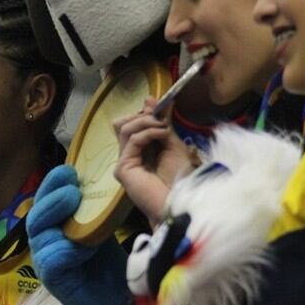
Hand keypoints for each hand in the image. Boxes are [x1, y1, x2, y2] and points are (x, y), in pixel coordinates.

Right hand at [27, 165, 129, 304]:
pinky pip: (51, 259)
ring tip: (76, 207)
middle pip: (37, 213)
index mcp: (53, 223)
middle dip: (52, 197)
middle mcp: (44, 238)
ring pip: (40, 234)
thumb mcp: (102, 226)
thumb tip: (104, 174)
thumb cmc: (105, 260)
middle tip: (73, 189)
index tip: (70, 171)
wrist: (111, 300)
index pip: (45, 197)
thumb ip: (95, 207)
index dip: (53, 183)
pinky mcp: (52, 279)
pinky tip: (84, 246)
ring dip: (58, 218)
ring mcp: (44, 259)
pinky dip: (66, 249)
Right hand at [114, 98, 193, 225]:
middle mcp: (129, 156)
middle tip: (159, 116)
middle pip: (123, 124)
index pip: (132, 125)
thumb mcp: (173, 145)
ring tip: (162, 126)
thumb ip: (162, 125)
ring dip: (145, 121)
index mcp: (140, 151)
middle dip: (142, 115)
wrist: (181, 205)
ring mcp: (124, 162)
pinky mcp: (123, 168)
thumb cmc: (180, 180)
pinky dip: (148, 132)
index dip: (144, 113)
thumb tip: (151, 100)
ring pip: (124, 128)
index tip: (158, 104)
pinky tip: (162, 133)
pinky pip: (131, 140)